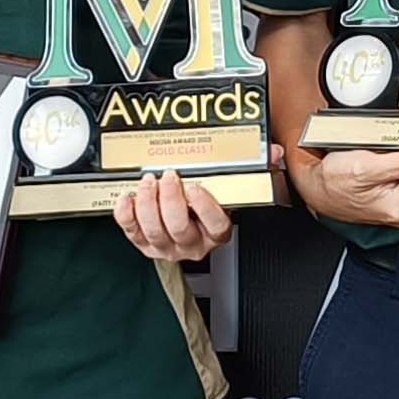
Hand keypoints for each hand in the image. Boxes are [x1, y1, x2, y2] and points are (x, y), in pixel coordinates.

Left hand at [111, 159, 263, 263]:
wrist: (188, 225)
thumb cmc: (208, 206)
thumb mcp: (232, 190)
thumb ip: (254, 171)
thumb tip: (273, 152)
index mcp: (217, 232)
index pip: (215, 223)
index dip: (204, 205)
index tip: (196, 186)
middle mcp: (192, 244)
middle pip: (179, 226)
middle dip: (171, 198)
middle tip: (169, 175)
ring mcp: (166, 246)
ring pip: (154, 229)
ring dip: (148, 202)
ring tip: (149, 180)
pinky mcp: (143, 243)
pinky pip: (131, 231)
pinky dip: (126, 213)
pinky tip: (128, 195)